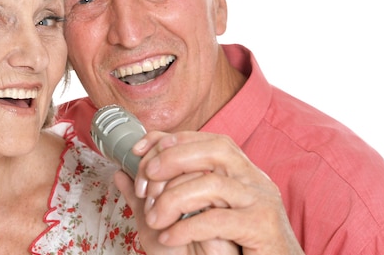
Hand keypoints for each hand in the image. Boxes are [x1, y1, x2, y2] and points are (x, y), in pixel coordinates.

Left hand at [121, 131, 303, 254]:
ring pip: (212, 184)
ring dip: (174, 198)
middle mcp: (251, 178)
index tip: (138, 150)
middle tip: (145, 181)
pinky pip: (219, 220)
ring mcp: (260, 200)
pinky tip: (169, 236)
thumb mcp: (176, 220)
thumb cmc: (222, 250)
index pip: (203, 139)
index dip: (168, 139)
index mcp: (236, 171)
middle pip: (212, 150)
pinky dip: (187, 227)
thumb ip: (149, 197)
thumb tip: (120, 173)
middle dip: (171, 160)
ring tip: (154, 218)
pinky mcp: (263, 226)